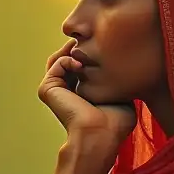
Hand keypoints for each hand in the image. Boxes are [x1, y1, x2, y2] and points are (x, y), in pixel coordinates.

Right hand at [38, 38, 136, 172]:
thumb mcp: (122, 96)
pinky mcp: (48, 89)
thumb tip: (126, 66)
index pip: (84, 67)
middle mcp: (68, 91)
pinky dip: (67, 59)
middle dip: (82, 47)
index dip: (94, 54)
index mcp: (83, 94)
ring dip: (73, 50)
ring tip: (86, 48)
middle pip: (70, 59)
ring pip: (61, 59)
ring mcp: (56, 90)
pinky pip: (56, 64)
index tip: (107, 47)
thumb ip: (118, 81)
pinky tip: (80, 64)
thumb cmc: (115, 123)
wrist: (100, 134)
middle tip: (94, 40)